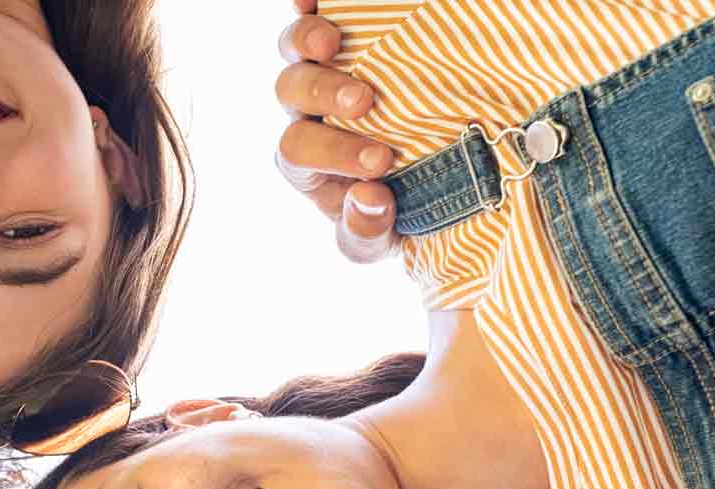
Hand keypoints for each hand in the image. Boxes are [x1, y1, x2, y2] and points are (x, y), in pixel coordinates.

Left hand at [275, 0, 398, 263]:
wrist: (422, 187)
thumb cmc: (393, 214)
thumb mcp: (379, 240)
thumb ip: (366, 233)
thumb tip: (369, 199)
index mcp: (305, 162)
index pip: (299, 152)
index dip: (333, 154)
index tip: (382, 162)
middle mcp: (305, 113)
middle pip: (292, 94)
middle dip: (325, 96)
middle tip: (365, 102)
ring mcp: (320, 72)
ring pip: (295, 52)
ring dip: (306, 41)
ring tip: (332, 42)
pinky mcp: (341, 43)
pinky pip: (314, 16)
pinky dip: (310, 5)